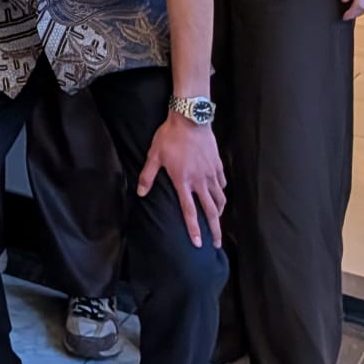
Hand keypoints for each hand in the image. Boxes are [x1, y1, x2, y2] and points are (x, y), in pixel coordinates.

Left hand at [137, 113, 225, 247]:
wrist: (190, 119)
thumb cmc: (170, 137)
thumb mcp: (154, 155)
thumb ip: (147, 176)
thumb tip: (140, 193)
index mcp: (183, 181)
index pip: (190, 211)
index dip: (194, 229)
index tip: (199, 243)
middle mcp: (200, 181)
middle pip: (211, 211)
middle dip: (214, 230)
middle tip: (217, 244)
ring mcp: (211, 173)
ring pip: (220, 199)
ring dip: (220, 213)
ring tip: (218, 222)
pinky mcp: (218, 165)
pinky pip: (222, 184)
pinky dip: (222, 193)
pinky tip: (220, 196)